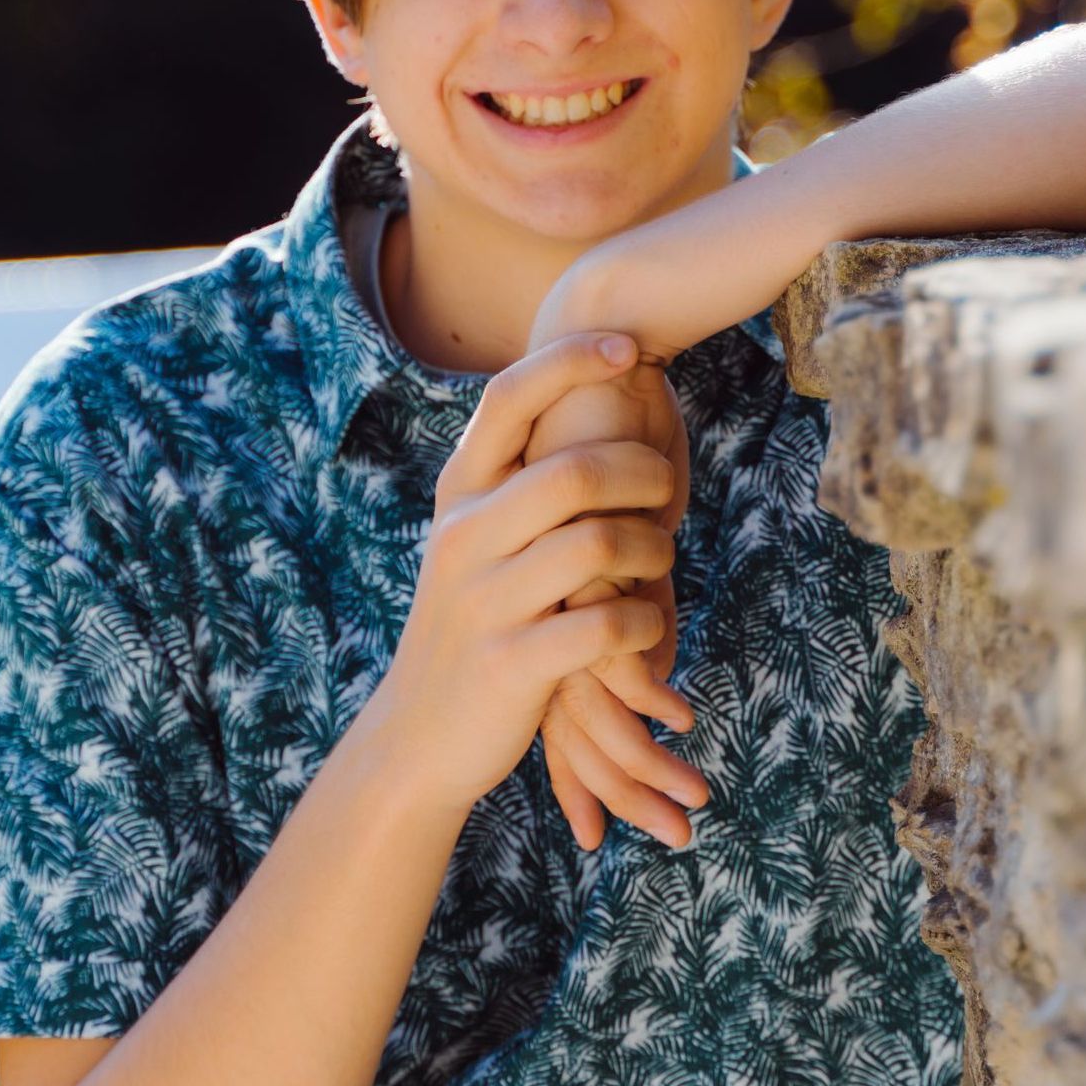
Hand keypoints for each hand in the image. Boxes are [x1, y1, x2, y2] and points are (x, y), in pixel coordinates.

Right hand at [376, 331, 683, 818]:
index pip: (508, 399)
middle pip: (574, 471)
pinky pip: (605, 626)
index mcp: (456, 498)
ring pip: (599, 544)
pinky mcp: (511, 666)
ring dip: (653, 551)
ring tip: (659, 563)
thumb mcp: (475, 545)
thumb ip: (518, 485)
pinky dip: (645, 624)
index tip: (630, 346)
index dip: (571, 359)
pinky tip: (646, 630)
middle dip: (644, 474)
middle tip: (669, 492)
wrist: (416, 739)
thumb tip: (590, 403)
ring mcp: (485, 603)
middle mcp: (462, 539)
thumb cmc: (472, 626)